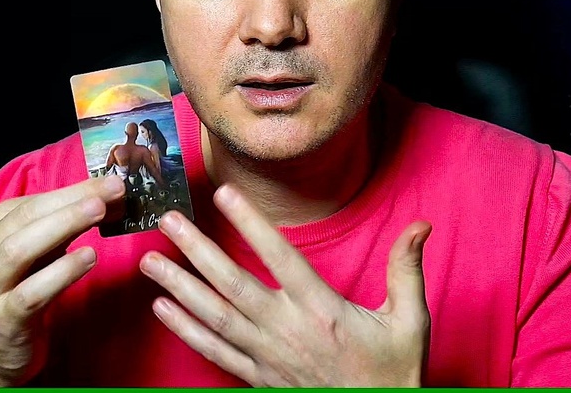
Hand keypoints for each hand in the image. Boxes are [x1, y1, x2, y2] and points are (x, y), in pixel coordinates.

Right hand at [0, 175, 125, 385]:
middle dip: (71, 200)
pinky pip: (32, 292)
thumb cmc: (14, 290)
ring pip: (19, 249)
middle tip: (112, 189)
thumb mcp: (30, 253)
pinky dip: (62, 272)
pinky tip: (88, 257)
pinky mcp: (2, 319)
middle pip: (24, 218)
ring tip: (100, 212)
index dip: (70, 190)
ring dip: (63, 225)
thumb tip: (105, 195)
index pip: (26, 202)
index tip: (109, 181)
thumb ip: (57, 226)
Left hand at [139, 184, 431, 386]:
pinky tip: (162, 310)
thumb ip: (405, 269)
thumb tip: (420, 225)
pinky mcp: (259, 378)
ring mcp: (269, 357)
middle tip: (168, 222)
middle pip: (233, 285)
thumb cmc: (393, 374)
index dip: (252, 225)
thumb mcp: (409, 321)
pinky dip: (187, 331)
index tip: (225, 196)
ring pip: (216, 317)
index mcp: (323, 311)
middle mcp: (288, 331)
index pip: (280, 258)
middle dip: (197, 252)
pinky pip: (215, 353)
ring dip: (180, 287)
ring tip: (151, 261)